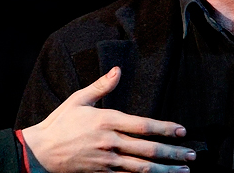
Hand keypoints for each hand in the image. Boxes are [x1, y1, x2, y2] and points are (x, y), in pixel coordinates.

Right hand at [21, 66, 194, 172]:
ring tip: (183, 171)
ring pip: (142, 168)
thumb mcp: (78, 99)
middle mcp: (110, 142)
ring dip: (165, 170)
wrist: (41, 151)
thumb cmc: (60, 123)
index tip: (182, 130)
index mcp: (106, 120)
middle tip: (191, 155)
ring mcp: (107, 161)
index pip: (143, 125)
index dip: (165, 128)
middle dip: (172, 152)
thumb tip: (117, 70)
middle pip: (148, 149)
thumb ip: (101, 86)